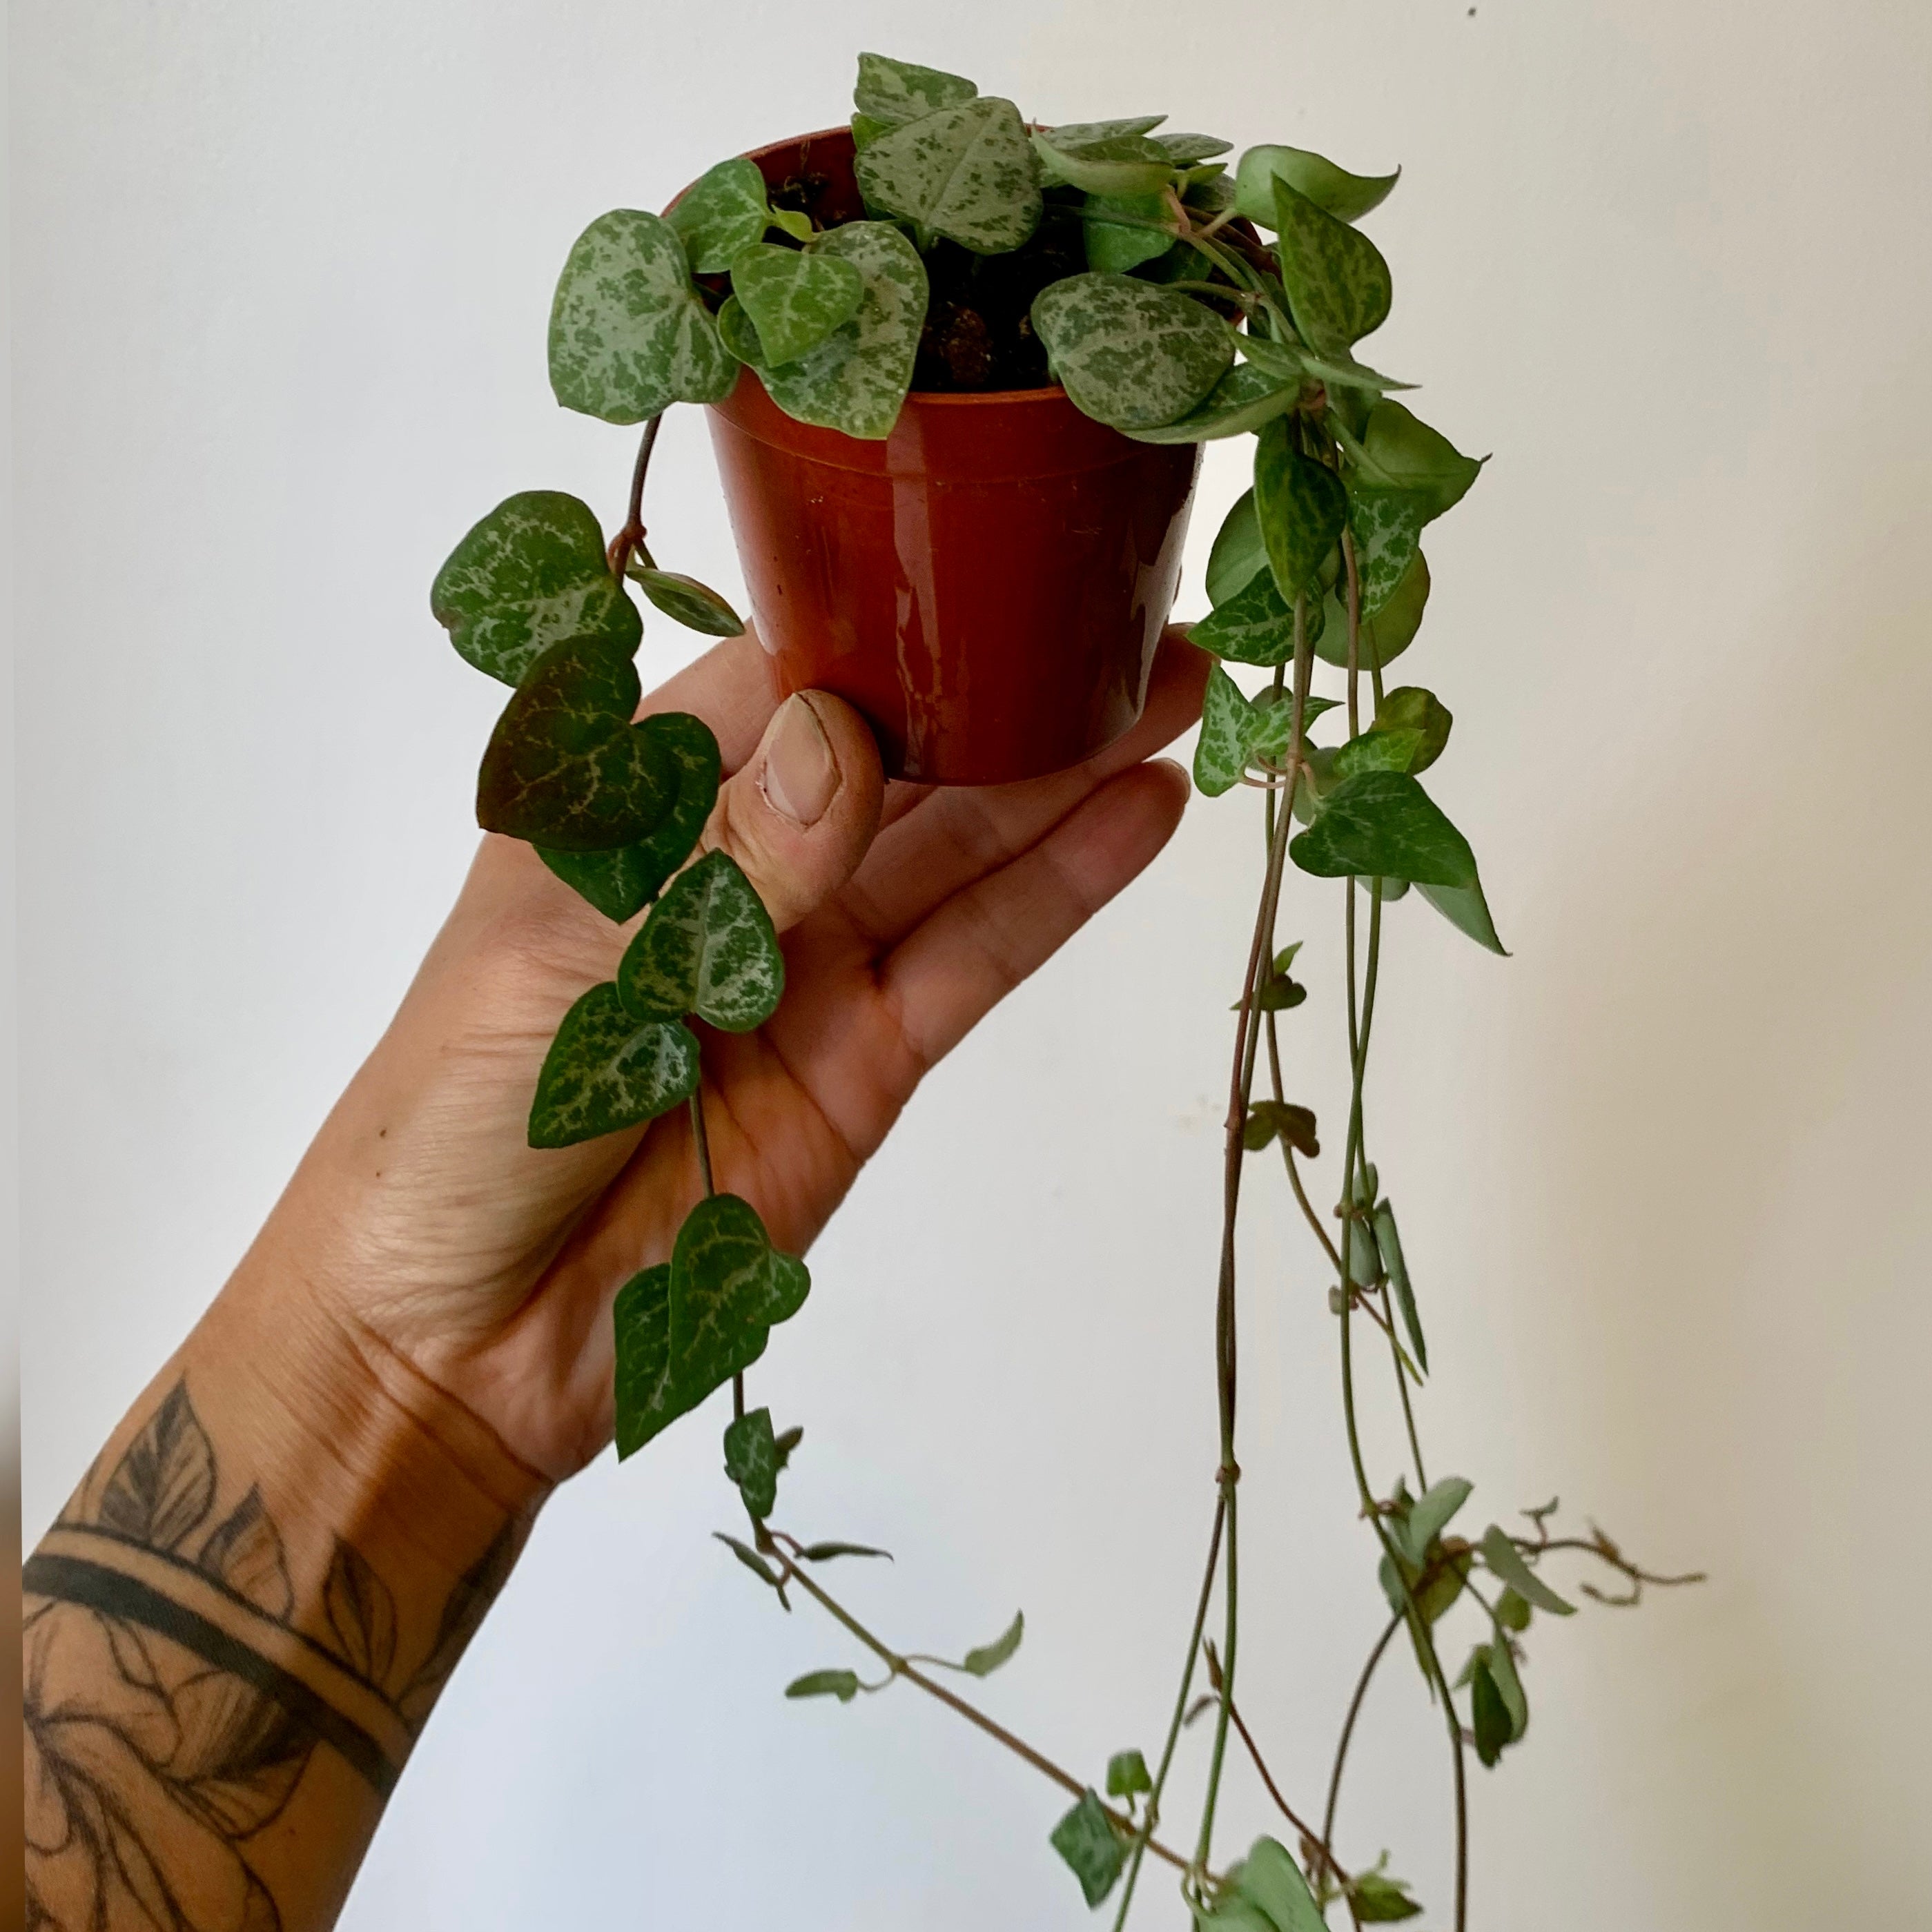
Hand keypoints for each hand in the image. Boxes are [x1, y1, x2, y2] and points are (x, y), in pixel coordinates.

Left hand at [256, 628, 1206, 1479]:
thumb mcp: (563, 974)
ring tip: (1173, 695)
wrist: (460, 1344)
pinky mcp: (868, 1062)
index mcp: (633, 810)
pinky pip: (972, 959)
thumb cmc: (450, 1132)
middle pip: (893, 757)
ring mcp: (811, 966)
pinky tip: (1138, 818)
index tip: (990, 555)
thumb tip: (846, 736)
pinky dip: (1056, 892)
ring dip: (1060, 776)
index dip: (883, 619)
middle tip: (1130, 619)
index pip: (776, 680)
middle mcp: (737, 870)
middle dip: (1003, 689)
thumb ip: (722, 867)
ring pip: (954, 848)